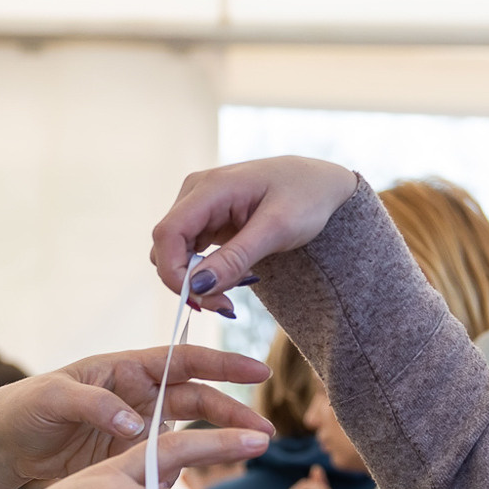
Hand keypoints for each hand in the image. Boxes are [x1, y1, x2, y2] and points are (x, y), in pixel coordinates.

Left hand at [0, 348, 270, 486]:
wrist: (5, 446)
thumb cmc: (26, 408)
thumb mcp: (55, 397)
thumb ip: (95, 404)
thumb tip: (134, 422)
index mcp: (128, 370)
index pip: (185, 361)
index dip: (222, 365)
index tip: (256, 371)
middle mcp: (141, 398)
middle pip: (199, 401)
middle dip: (233, 413)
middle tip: (264, 433)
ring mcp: (140, 432)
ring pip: (190, 436)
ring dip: (220, 446)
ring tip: (248, 456)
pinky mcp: (131, 464)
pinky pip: (167, 470)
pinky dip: (187, 480)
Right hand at [149, 156, 360, 315]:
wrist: (322, 184)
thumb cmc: (306, 197)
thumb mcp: (277, 230)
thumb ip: (235, 258)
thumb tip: (196, 286)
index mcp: (210, 187)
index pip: (167, 234)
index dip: (173, 272)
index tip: (202, 300)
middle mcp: (195, 193)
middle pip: (166, 247)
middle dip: (188, 282)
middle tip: (226, 304)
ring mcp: (199, 205)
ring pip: (176, 253)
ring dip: (198, 279)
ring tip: (237, 287)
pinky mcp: (206, 219)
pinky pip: (191, 252)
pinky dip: (207, 272)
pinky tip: (235, 276)